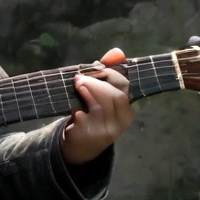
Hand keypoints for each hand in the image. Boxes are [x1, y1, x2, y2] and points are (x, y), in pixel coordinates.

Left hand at [60, 48, 132, 165]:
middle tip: (80, 77)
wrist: (80, 147)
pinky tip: (73, 107)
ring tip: (77, 84)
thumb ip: (108, 73)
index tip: (97, 67)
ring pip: (100, 106)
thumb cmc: (92, 116)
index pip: (125, 88)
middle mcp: (120, 123)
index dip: (111, 75)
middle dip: (97, 83)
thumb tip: (117, 52)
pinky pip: (85, 118)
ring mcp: (106, 131)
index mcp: (126, 111)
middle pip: (114, 97)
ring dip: (87, 91)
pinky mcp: (90, 137)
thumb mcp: (101, 95)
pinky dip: (77, 108)